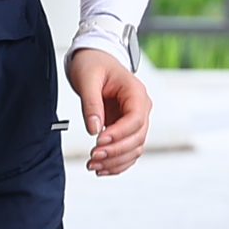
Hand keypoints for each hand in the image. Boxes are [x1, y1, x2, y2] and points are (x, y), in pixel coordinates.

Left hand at [70, 51, 152, 177]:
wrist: (95, 59)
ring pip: (135, 148)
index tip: (99, 140)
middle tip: (93, 156)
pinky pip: (128, 151)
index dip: (119, 133)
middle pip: (138, 137)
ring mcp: (135, 120)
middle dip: (116, 151)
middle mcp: (140, 107)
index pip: (136, 119)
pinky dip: (117, 162)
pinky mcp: (126, 129)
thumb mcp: (87, 79)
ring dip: (116, 160)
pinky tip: (102, 168)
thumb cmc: (93, 64)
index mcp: (135, 92)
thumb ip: (91, 104)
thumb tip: (93, 128)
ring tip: (93, 165)